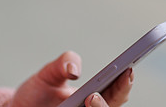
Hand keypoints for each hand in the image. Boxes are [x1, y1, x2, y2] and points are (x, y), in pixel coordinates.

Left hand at [9, 52, 132, 106]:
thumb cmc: (37, 92)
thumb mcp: (49, 73)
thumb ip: (64, 63)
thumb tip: (75, 71)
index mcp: (93, 98)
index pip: (116, 94)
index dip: (125, 84)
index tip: (128, 70)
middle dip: (106, 104)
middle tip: (94, 94)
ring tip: (90, 98)